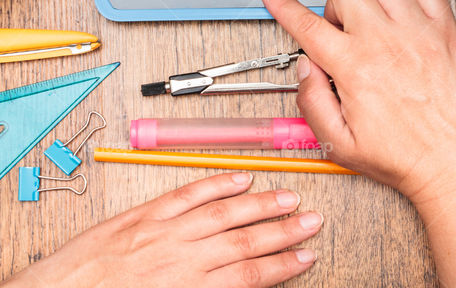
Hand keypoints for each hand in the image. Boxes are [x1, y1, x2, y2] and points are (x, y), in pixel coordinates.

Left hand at [0, 173, 321, 287]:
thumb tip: (235, 286)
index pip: (249, 276)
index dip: (283, 265)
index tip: (306, 257)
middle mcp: (180, 258)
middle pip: (245, 241)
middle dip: (283, 231)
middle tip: (311, 221)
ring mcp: (163, 232)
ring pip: (223, 213)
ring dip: (260, 204)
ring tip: (288, 198)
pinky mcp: (143, 215)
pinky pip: (187, 195)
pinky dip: (216, 184)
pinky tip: (239, 178)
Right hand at [259, 0, 455, 204]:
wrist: (450, 164)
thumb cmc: (401, 156)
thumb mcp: (338, 143)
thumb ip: (311, 101)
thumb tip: (306, 66)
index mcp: (355, 69)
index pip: (307, 24)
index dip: (282, 4)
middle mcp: (385, 43)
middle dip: (338, 8)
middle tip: (346, 34)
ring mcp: (419, 33)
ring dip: (376, 1)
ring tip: (380, 27)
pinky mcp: (446, 32)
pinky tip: (409, 21)